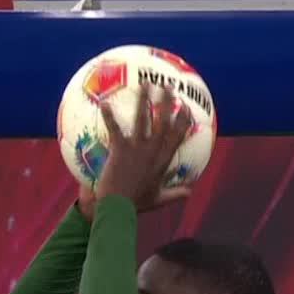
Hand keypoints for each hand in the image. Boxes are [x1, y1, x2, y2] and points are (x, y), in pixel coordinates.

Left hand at [90, 83, 192, 214]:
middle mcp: (153, 151)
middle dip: (167, 102)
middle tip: (168, 85)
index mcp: (163, 161)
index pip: (177, 136)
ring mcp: (137, 149)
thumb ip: (175, 194)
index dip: (182, 120)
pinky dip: (109, 116)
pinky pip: (115, 129)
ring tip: (145, 84)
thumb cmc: (136, 204)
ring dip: (144, 100)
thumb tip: (190, 192)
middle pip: (163, 122)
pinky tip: (104, 103)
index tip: (185, 107)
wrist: (117, 209)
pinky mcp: (120, 150)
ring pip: (143, 119)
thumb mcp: (159, 199)